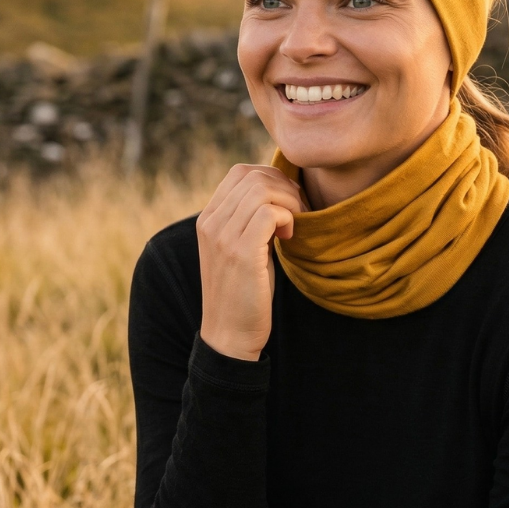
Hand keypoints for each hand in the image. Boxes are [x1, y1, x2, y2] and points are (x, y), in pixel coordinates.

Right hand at [195, 164, 304, 360]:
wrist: (229, 335)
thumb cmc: (244, 293)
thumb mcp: (242, 248)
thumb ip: (251, 220)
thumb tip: (282, 192)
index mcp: (208, 218)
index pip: (240, 172)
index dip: (272, 178)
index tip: (289, 203)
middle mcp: (210, 222)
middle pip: (253, 176)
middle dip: (285, 188)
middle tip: (299, 212)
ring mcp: (223, 236)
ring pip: (262, 189)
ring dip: (289, 202)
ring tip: (294, 225)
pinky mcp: (240, 252)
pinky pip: (270, 212)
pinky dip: (288, 218)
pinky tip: (289, 238)